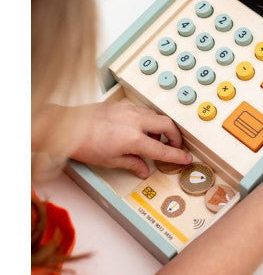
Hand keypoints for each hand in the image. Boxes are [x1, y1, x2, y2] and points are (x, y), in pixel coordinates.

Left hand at [69, 101, 191, 178]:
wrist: (65, 126)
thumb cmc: (84, 144)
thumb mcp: (110, 161)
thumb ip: (132, 163)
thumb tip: (144, 169)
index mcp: (133, 139)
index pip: (162, 149)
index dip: (176, 155)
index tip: (185, 158)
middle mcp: (135, 121)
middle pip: (167, 124)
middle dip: (175, 136)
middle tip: (174, 146)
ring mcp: (128, 110)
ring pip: (156, 115)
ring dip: (161, 127)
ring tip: (153, 139)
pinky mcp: (121, 105)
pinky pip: (143, 111)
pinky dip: (148, 120)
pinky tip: (139, 130)